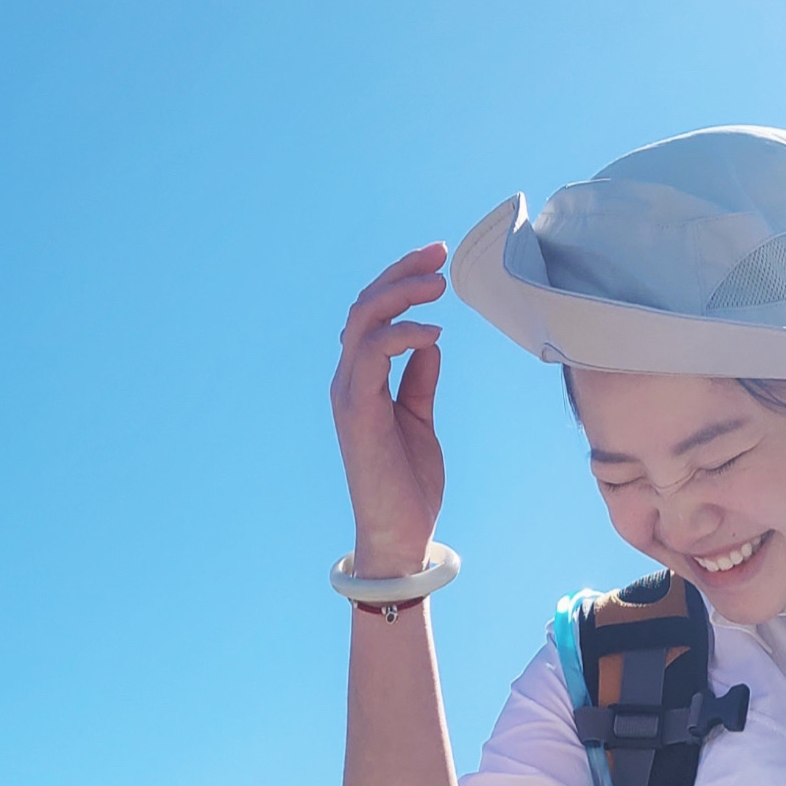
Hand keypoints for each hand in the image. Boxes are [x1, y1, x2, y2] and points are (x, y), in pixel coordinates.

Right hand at [329, 243, 450, 573]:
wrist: (398, 533)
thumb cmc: (407, 483)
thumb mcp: (419, 419)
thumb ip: (419, 379)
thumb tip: (429, 339)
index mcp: (361, 380)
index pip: (372, 315)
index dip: (401, 282)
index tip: (437, 262)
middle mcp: (348, 379)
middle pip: (364, 306)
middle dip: (400, 273)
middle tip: (437, 251)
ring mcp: (348, 393)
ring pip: (362, 321)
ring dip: (400, 294)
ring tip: (438, 283)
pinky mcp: (357, 409)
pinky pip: (371, 353)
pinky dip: (401, 335)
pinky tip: (431, 332)